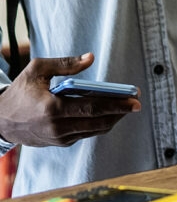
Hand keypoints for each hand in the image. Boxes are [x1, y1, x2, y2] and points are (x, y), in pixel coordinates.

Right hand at [0, 53, 139, 147]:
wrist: (0, 121)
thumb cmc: (20, 91)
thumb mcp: (38, 69)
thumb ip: (66, 64)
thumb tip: (90, 58)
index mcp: (52, 108)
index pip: (92, 107)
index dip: (116, 104)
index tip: (134, 100)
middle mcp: (57, 127)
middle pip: (97, 121)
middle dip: (120, 112)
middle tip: (137, 104)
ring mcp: (59, 138)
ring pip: (93, 130)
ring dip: (112, 120)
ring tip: (126, 108)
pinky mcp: (59, 143)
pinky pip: (85, 133)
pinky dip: (99, 124)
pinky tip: (108, 114)